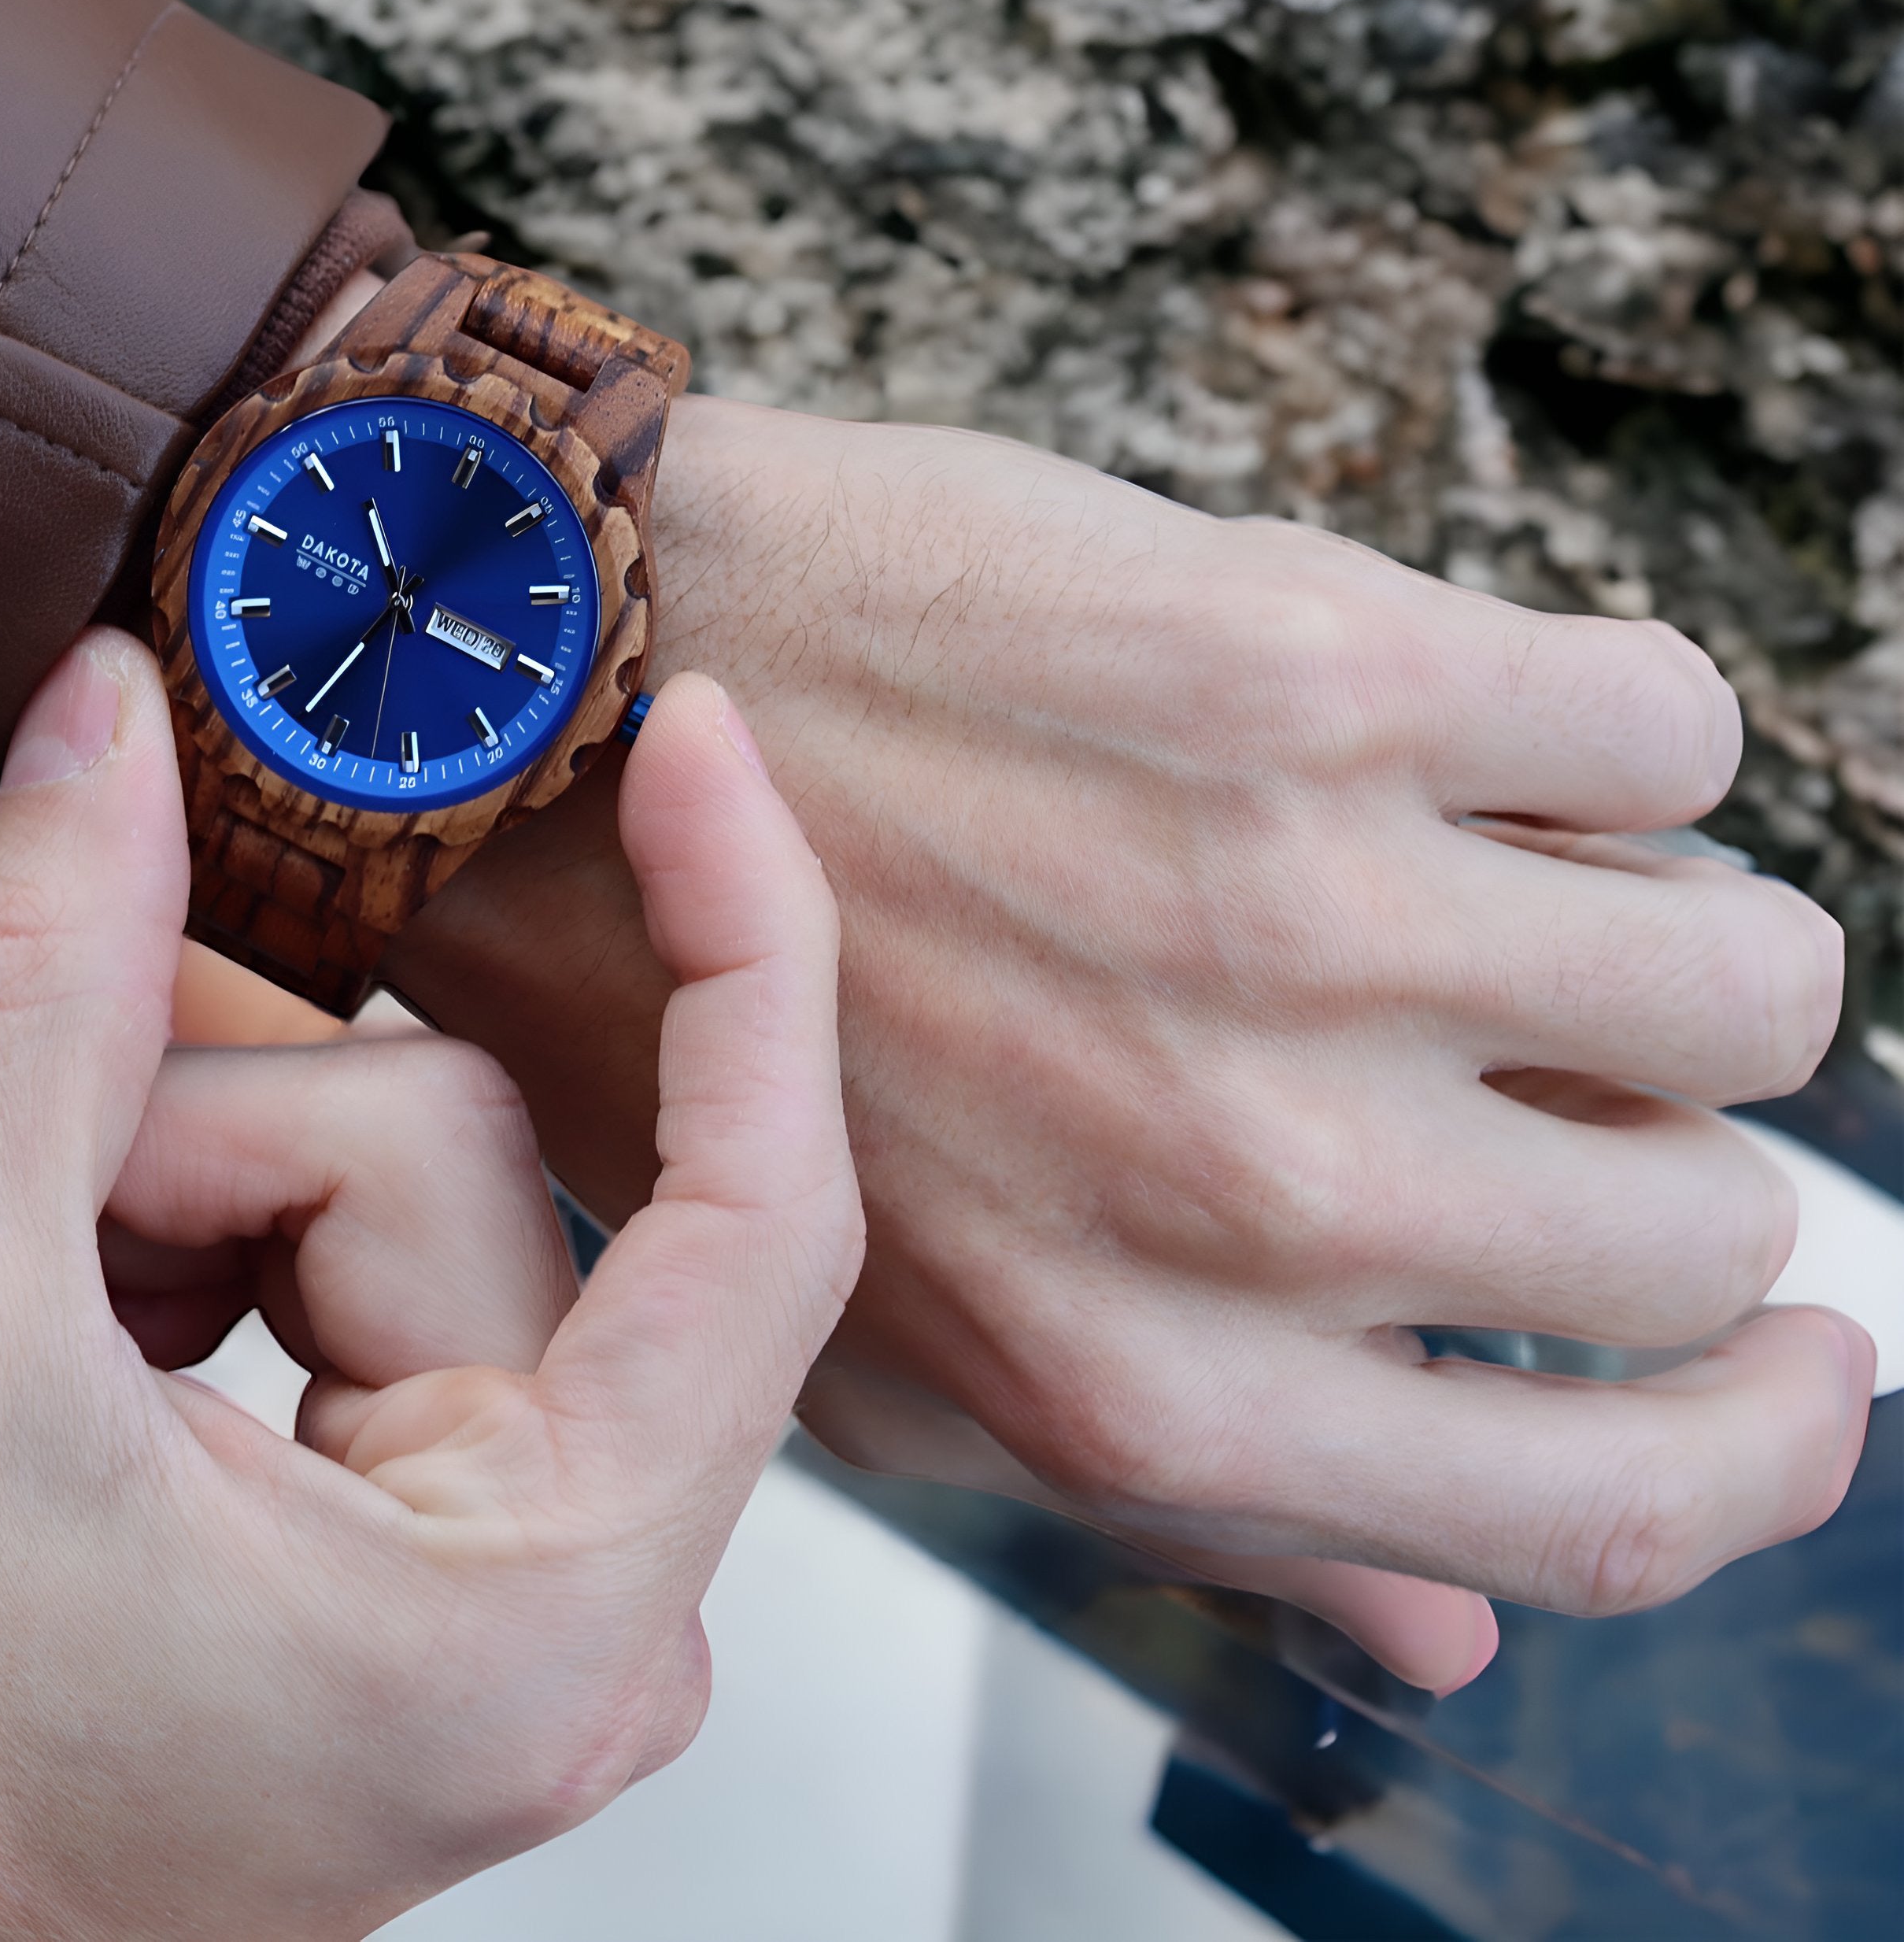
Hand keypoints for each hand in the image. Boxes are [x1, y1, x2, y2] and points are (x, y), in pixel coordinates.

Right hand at [0, 631, 856, 1941]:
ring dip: (172, 1193)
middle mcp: (580, 1600)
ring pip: (384, 1198)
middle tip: (16, 1223)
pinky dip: (193, 1254)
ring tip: (28, 1326)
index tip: (689, 743)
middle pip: (456, 1163)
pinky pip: (352, 1279)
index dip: (736, 938)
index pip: (755, 1204)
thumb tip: (107, 729)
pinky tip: (75, 1346)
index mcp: (547, 1596)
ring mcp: (503, 1575)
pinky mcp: (421, 1545)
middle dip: (201, 1134)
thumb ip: (33, 997)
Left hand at [391, 396, 1877, 1691]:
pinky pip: (1665, 727)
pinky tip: (1435, 734)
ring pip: (1747, 973)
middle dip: (1647, 1141)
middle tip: (1519, 1049)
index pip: (1607, 1516)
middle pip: (1708, 1229)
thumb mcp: (893, 1347)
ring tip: (1481, 880)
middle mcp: (1255, 1190)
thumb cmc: (699, 1020)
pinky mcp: (1317, 677)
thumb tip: (1454, 1641)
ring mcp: (1304, 924)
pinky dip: (1597, 733)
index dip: (1760, 1449)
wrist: (541, 708)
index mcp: (1150, 1386)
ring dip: (1652, 928)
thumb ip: (1190, 1500)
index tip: (1801, 1362)